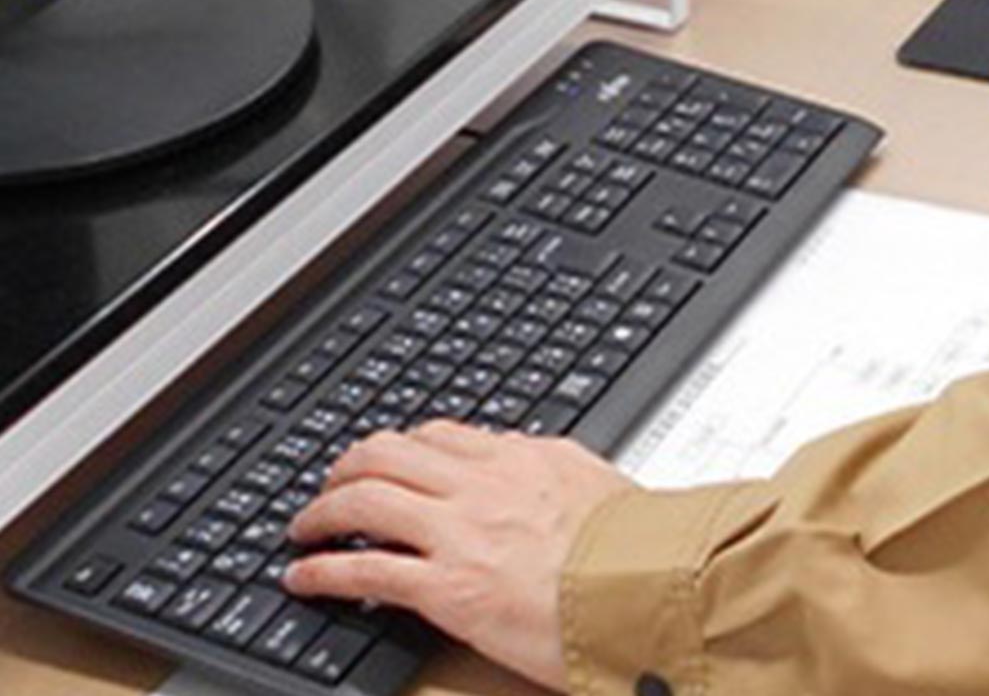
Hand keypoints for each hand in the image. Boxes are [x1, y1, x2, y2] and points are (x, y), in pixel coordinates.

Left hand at [284, 421, 634, 692]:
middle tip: (329, 487)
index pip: (438, 435)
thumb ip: (550, 471)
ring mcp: (459, 534)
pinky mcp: (446, 588)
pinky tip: (304, 578)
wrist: (650, 587)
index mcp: (518, 459)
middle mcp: (481, 486)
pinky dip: (322, 571)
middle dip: (345, 468)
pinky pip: (363, 570)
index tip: (383, 460)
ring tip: (305, 528)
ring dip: (321, 512)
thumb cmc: (637, 549)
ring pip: (363, 500)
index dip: (398, 447)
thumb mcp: (594, 485)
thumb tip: (524, 460)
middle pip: (386, 454)